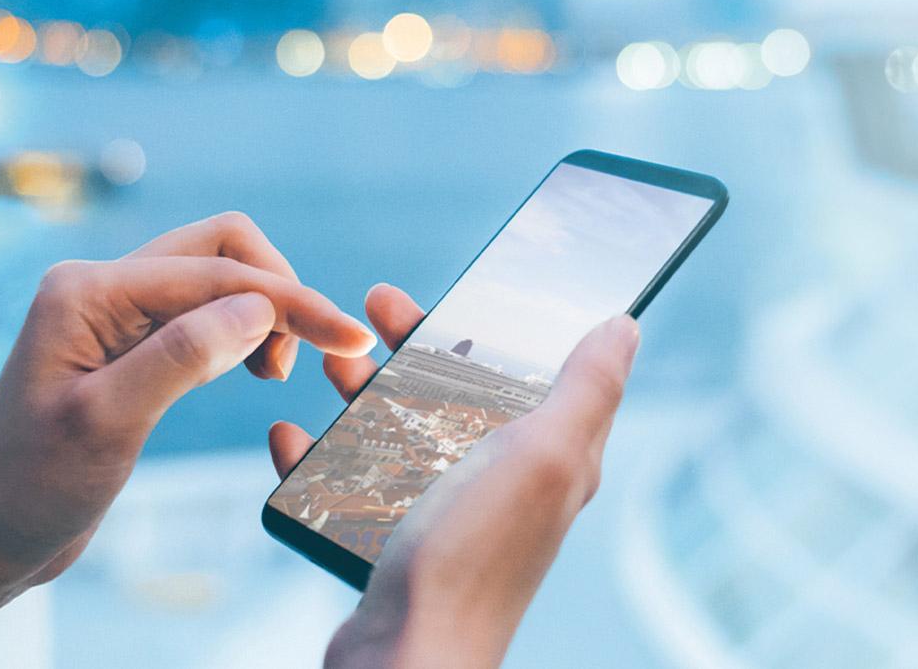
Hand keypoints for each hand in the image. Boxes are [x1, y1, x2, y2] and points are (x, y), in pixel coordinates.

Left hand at [0, 212, 374, 610]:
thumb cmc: (35, 486)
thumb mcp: (108, 424)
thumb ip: (182, 357)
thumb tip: (261, 308)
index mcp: (89, 291)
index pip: (217, 273)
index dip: (293, 302)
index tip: (353, 338)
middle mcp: (103, 285)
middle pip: (223, 247)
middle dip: (281, 290)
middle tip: (316, 352)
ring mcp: (119, 311)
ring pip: (220, 274)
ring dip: (267, 309)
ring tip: (276, 372)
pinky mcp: (135, 341)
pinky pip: (208, 310)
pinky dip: (247, 329)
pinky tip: (255, 370)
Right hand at [267, 287, 638, 668]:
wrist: (405, 659)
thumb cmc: (475, 556)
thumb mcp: (546, 455)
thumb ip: (587, 389)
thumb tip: (625, 327)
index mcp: (552, 456)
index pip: (540, 371)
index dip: (505, 322)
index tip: (461, 286)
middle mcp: (507, 483)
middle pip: (465, 391)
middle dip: (419, 344)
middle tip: (374, 307)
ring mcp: (450, 514)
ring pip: (407, 431)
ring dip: (367, 390)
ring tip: (329, 364)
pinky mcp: (398, 545)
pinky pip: (357, 485)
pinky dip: (323, 458)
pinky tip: (292, 435)